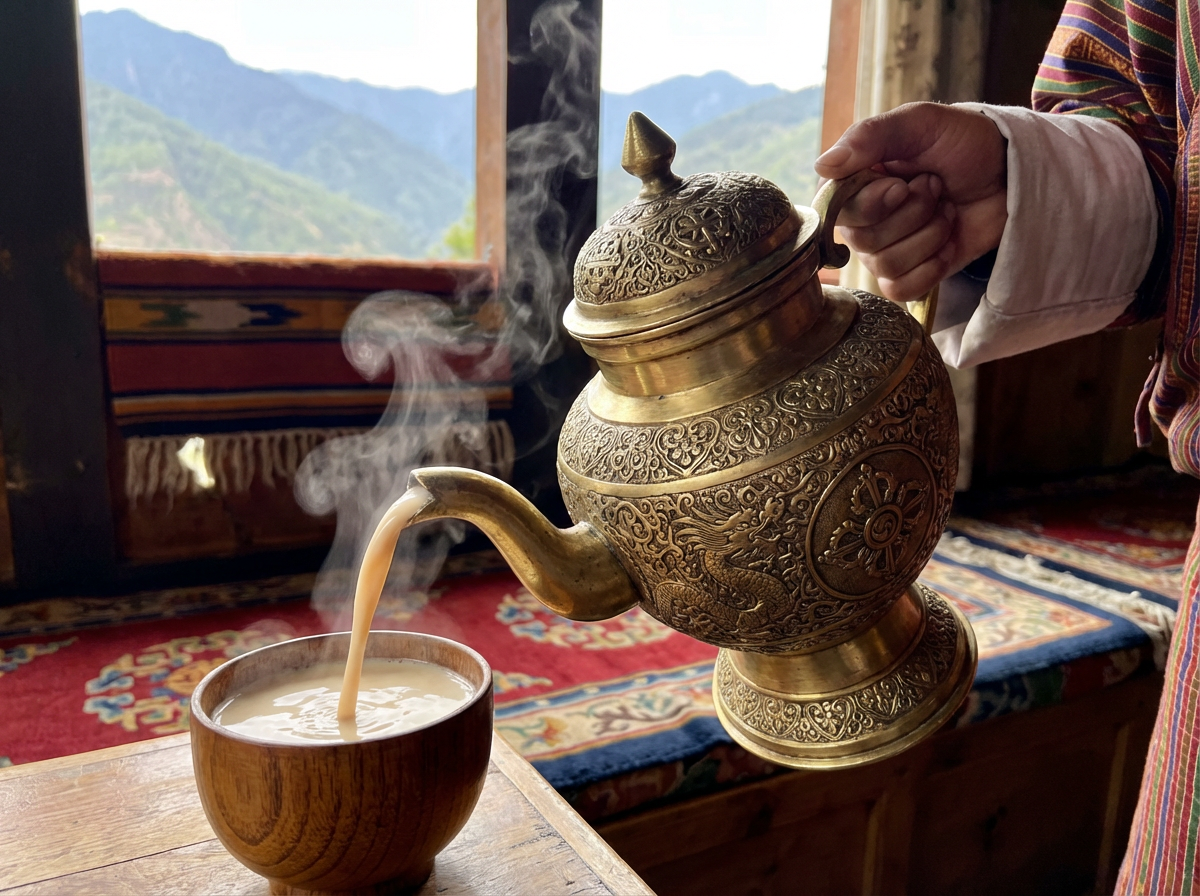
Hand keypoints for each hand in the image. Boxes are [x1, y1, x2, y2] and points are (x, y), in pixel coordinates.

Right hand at [814, 102, 1007, 301]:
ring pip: (886, 265)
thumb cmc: (963, 142)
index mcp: (855, 183)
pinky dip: (932, 266)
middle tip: (936, 186)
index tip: (904, 183)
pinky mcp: (909, 275)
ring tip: (947, 208)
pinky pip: (901, 289)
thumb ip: (868, 136)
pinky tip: (947, 241)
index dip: (874, 203)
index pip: (838, 210)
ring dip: (930, 235)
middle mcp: (862, 220)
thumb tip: (821, 166)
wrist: (1010, 173)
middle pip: (864, 241)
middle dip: (914, 213)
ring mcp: (884, 250)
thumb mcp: (920, 123)